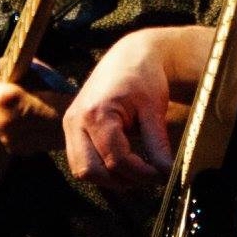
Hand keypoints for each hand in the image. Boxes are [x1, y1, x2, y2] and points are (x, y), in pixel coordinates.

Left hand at [0, 65, 71, 154]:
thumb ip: (14, 67)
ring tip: (5, 111)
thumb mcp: (38, 73)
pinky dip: (2, 131)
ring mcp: (6, 137)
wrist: (78, 124)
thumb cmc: (59, 93)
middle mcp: (0, 119)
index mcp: (4, 97)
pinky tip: (19, 123)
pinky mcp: (14, 149)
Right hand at [63, 29, 178, 189]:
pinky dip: (101, 167)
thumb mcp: (154, 110)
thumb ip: (157, 144)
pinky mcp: (71, 128)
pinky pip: (80, 160)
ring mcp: (70, 125)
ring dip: (108, 177)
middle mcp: (76, 121)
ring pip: (81, 170)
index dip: (141, 173)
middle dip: (120, 179)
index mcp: (96, 113)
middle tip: (147, 175)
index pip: (116, 160)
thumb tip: (167, 173)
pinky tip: (123, 161)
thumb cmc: (143, 78)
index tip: (162, 174)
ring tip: (136, 169)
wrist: (129, 57)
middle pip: (90, 171)